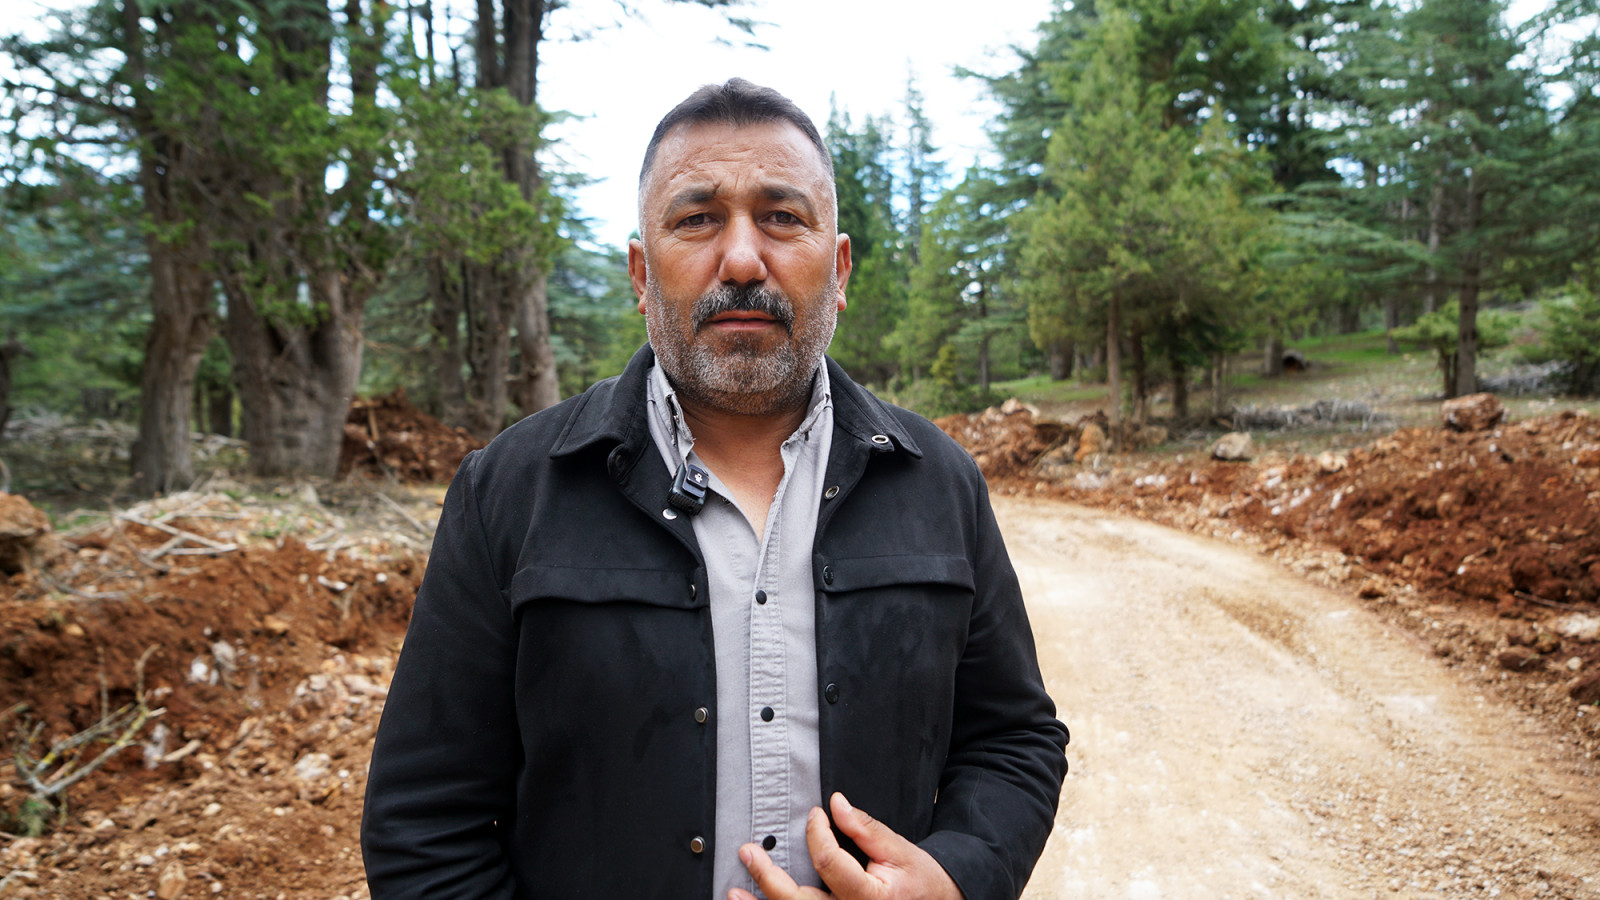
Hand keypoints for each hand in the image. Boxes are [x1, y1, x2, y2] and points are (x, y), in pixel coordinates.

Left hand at [728, 792, 962, 899]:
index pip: (830, 864)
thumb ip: (864, 829)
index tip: (814, 815)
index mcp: (871, 897)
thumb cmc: (921, 880)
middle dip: (769, 879)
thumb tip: (836, 803)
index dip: (817, 834)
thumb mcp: (899, 849)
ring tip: (734, 892)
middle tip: (748, 852)